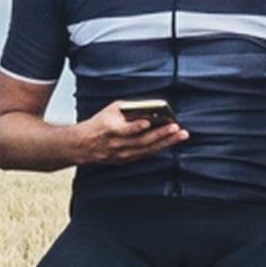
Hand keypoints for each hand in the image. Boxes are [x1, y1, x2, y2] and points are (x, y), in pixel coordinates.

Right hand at [65, 102, 187, 162]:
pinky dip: (159, 147)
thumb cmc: (100, 123)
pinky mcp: (127, 159)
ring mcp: (123, 154)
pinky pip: (146, 153)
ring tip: (180, 135)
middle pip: (142, 141)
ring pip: (147, 149)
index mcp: (110, 130)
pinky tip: (171, 141)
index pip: (124, 130)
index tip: (148, 122)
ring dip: (165, 142)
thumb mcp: (111, 110)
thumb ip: (129, 108)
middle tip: (176, 128)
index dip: (136, 127)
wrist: (85, 144)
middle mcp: (117, 145)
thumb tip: (150, 107)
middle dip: (160, 134)